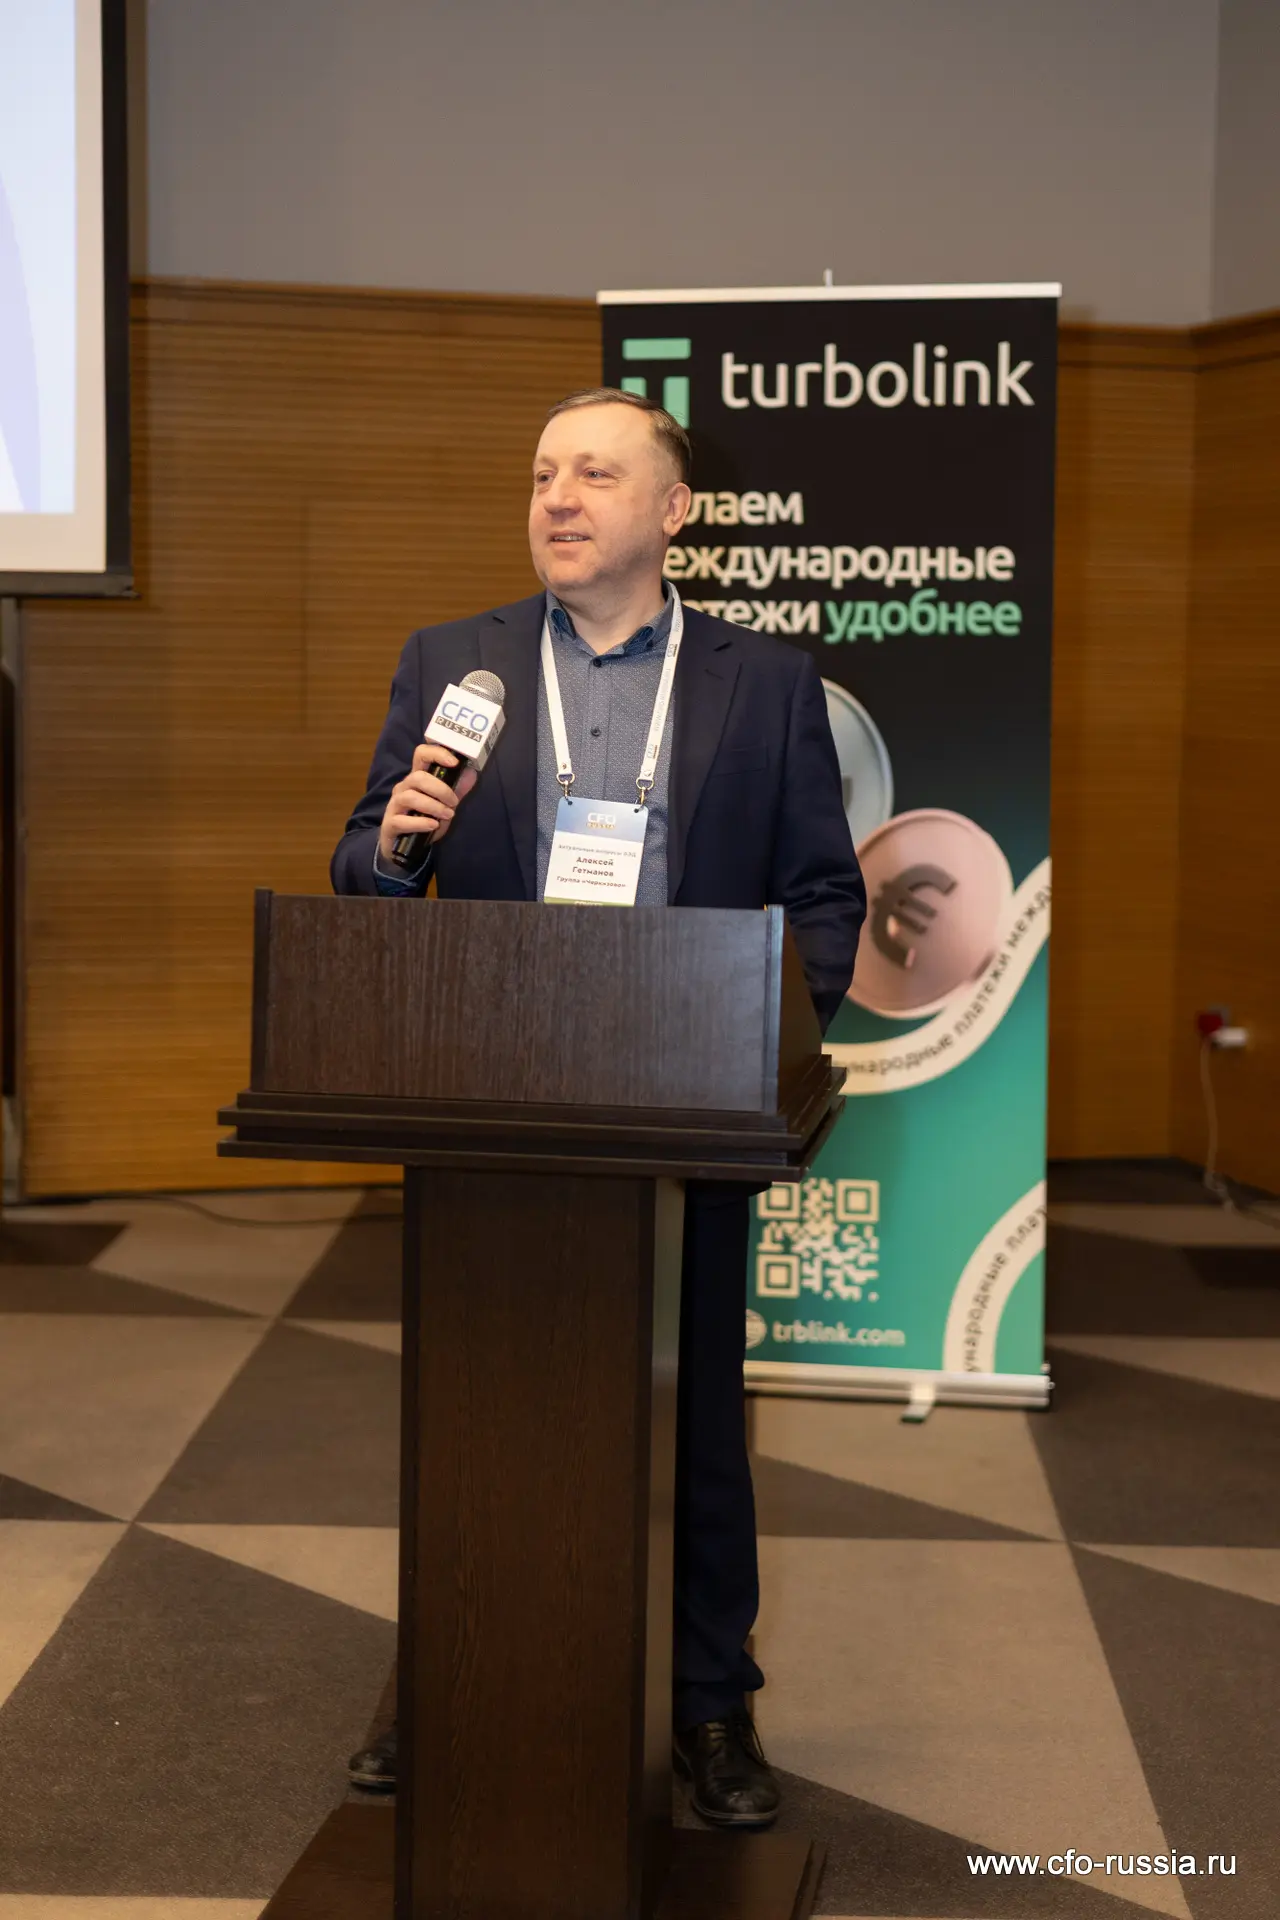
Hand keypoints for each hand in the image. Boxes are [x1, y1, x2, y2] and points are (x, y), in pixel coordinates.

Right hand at [378, 744, 478, 863]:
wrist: (404, 847)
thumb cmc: (424, 820)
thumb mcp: (444, 804)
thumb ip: (456, 790)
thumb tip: (471, 773)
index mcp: (416, 779)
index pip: (421, 755)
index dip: (437, 754)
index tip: (454, 762)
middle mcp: (403, 788)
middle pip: (418, 777)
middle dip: (440, 789)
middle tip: (454, 802)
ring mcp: (394, 805)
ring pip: (410, 797)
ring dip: (433, 806)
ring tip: (448, 815)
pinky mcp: (390, 824)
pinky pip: (402, 821)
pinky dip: (420, 823)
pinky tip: (433, 825)